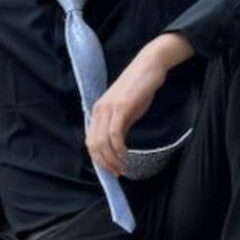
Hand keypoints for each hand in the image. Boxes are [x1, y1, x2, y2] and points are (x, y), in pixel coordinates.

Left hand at [86, 48, 168, 175]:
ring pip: (102, 142)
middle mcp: (99, 110)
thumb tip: (116, 149)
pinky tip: (126, 156)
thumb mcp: (126, 112)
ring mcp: (108, 109)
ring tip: (122, 168)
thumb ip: (119, 128)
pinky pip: (115, 134)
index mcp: (97, 112)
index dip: (98, 159)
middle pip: (93, 145)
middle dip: (104, 163)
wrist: (148, 67)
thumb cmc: (139, 89)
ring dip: (112, 159)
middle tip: (117, 173)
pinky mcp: (120, 107)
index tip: (110, 170)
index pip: (90, 141)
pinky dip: (119, 149)